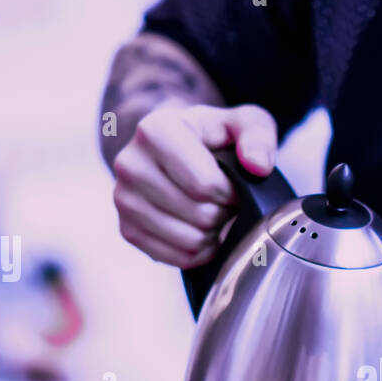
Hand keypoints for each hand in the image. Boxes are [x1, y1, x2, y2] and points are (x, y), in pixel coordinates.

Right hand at [111, 103, 277, 266]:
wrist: (173, 149)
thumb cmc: (210, 137)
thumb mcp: (242, 122)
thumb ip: (258, 134)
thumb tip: (258, 166)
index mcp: (155, 130)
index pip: (205, 184)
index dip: (231, 193)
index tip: (234, 187)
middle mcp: (130, 163)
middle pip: (199, 215)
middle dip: (224, 214)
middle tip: (226, 203)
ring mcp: (124, 199)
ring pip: (189, 241)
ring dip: (214, 235)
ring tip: (215, 215)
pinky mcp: (127, 229)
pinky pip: (176, 257)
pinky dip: (199, 252)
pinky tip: (203, 232)